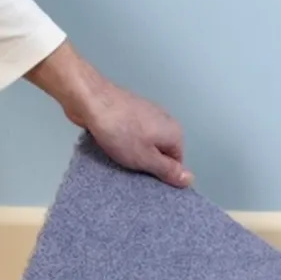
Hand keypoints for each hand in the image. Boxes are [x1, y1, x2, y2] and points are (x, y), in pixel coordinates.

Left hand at [26, 41, 193, 188]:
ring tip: (118, 157)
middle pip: (161, 152)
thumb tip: (190, 179)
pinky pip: (132, 134)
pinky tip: (112, 145)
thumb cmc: (119, 131)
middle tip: (131, 170)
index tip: (145, 178)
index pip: (176, 163)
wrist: (90, 100)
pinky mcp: (129, 111)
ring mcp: (147, 114)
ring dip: (134, 152)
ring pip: (145, 143)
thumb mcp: (146, 159)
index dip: (161, 174)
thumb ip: (169, 171)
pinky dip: (124, 141)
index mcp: (174, 132)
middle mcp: (165, 120)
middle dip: (147, 162)